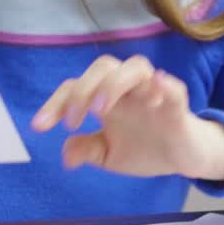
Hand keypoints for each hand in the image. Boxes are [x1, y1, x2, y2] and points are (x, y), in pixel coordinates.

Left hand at [31, 55, 223, 180]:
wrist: (184, 158)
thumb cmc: (145, 147)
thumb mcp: (110, 154)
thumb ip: (87, 150)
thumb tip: (65, 156)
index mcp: (108, 98)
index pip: (76, 86)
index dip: (55, 104)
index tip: (39, 127)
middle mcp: (128, 90)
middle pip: (103, 66)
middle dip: (83, 89)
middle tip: (73, 122)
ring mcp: (154, 94)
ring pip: (135, 67)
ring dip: (114, 83)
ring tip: (101, 110)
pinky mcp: (178, 106)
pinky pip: (174, 89)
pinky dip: (164, 87)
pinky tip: (154, 93)